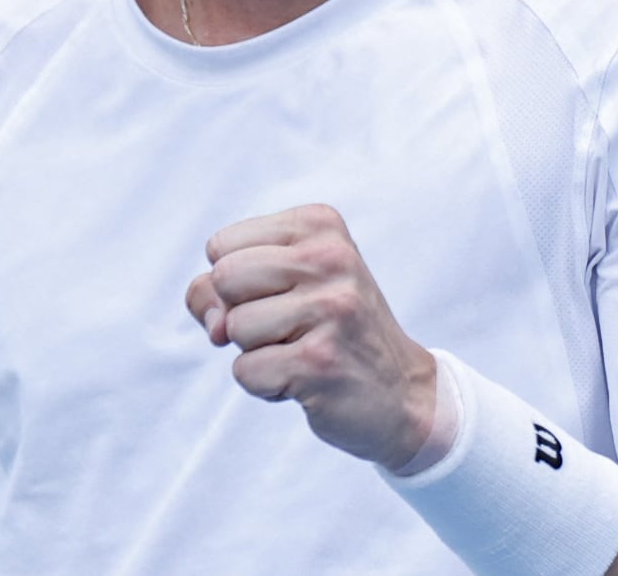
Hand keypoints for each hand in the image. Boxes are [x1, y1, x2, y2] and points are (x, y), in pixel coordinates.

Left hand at [184, 203, 435, 471]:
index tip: (281, 296)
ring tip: (303, 350)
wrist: (402, 393)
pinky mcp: (322, 361)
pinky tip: (308, 379)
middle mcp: (330, 258)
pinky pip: (246, 371)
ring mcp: (331, 309)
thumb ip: (220, 287)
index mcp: (319, 224)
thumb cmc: (327, 330)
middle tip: (290, 327)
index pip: (220, 246)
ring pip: (233, 327)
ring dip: (256, 351)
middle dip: (240, 314)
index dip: (233, 283)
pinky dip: (266, 385)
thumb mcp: (280, 284)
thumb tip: (215, 326)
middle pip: (223, 280)